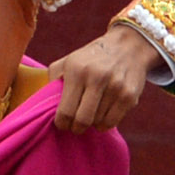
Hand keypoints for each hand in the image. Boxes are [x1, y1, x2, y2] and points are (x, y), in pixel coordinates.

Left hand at [49, 24, 163, 131]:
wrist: (128, 46)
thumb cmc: (91, 58)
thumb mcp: (69, 61)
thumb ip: (54, 79)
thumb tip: (45, 104)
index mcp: (77, 70)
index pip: (65, 111)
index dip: (62, 123)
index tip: (62, 123)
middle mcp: (97, 77)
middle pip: (82, 121)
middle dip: (76, 128)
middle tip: (75, 126)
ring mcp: (116, 87)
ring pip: (98, 123)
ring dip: (92, 123)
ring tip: (91, 112)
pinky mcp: (130, 96)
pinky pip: (112, 122)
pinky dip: (105, 123)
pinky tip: (103, 112)